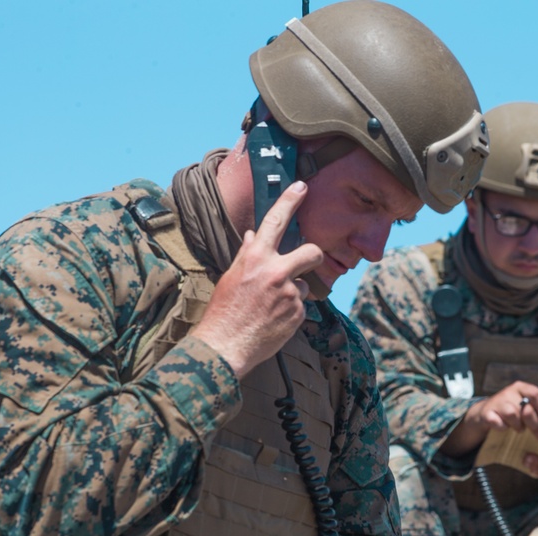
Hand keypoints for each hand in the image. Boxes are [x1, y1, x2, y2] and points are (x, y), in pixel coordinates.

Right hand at [192, 181, 323, 377]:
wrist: (225, 345)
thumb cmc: (224, 310)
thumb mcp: (231, 277)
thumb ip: (246, 255)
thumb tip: (251, 235)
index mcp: (255, 258)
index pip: (275, 221)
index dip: (290, 201)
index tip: (301, 187)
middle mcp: (276, 271)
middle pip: (312, 252)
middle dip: (314, 256)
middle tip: (308, 262)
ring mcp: (289, 293)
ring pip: (303, 285)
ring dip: (292, 293)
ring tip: (270, 307)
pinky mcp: (297, 313)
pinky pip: (300, 306)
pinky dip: (289, 312)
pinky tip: (273, 320)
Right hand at [441, 382, 537, 457]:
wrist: (487, 411)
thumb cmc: (513, 406)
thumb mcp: (529, 402)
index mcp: (521, 387)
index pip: (535, 393)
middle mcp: (508, 392)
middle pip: (526, 407)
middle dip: (535, 424)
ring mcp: (496, 402)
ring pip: (512, 414)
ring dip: (518, 426)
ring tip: (520, 430)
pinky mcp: (486, 413)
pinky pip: (497, 422)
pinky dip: (502, 428)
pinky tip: (505, 429)